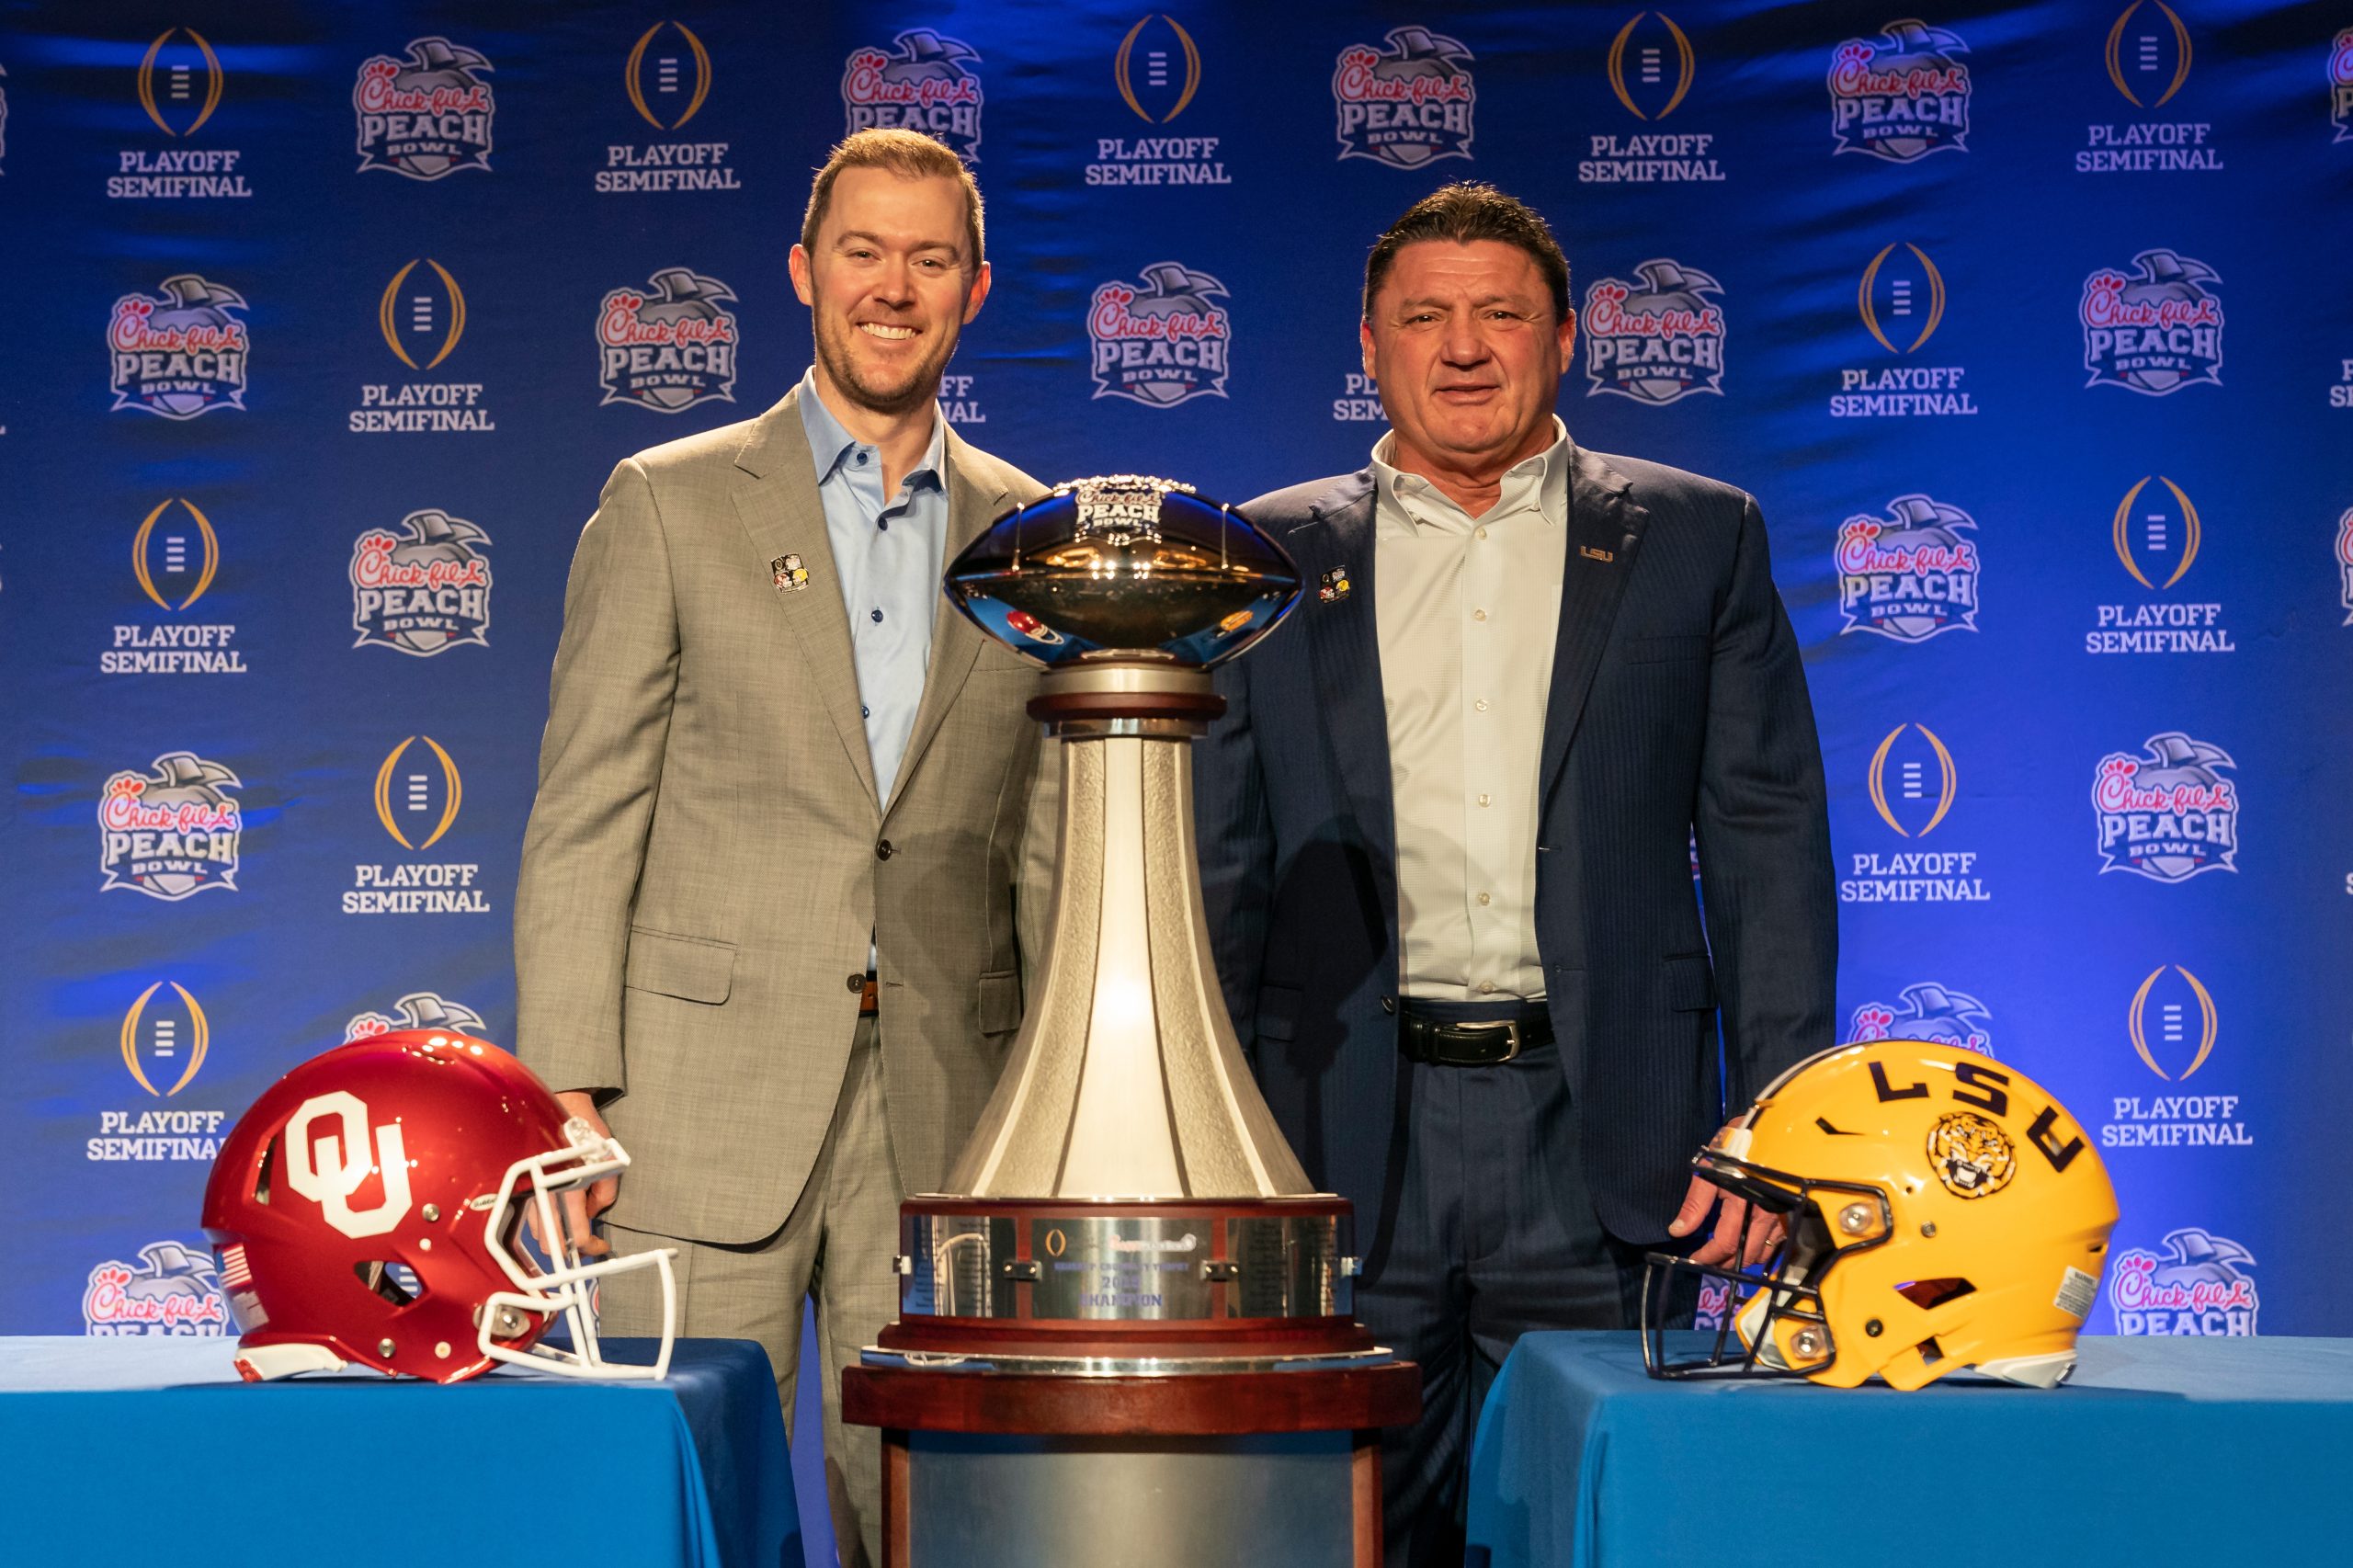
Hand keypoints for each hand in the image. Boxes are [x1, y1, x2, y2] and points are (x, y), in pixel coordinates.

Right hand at [523, 1090, 618, 1261]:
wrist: (558, 1104)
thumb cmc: (585, 1130)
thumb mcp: (609, 1157)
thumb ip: (606, 1191)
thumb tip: (593, 1213)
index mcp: (567, 1186)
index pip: (576, 1234)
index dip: (591, 1247)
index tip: (600, 1247)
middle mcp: (543, 1193)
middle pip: (549, 1243)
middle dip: (567, 1248)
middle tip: (585, 1241)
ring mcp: (527, 1191)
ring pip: (536, 1232)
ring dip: (554, 1234)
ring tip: (573, 1223)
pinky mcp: (519, 1186)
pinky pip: (528, 1215)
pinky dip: (543, 1220)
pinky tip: (556, 1211)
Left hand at [1666, 1124, 1784, 1270]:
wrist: (1768, 1129)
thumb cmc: (1735, 1148)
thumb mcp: (1709, 1170)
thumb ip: (1695, 1204)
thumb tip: (1678, 1231)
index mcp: (1745, 1202)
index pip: (1726, 1242)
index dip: (1709, 1256)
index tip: (1696, 1259)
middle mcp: (1768, 1213)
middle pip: (1748, 1253)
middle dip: (1727, 1263)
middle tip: (1710, 1263)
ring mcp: (1783, 1214)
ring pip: (1766, 1251)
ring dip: (1746, 1258)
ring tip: (1727, 1257)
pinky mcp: (1792, 1211)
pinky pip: (1780, 1241)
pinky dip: (1764, 1248)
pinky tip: (1750, 1246)